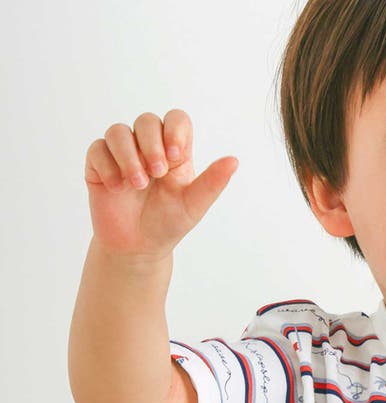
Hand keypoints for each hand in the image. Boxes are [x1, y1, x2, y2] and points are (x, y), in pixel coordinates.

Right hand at [84, 109, 238, 262]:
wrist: (139, 247)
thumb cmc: (168, 223)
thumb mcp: (194, 204)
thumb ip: (212, 182)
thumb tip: (234, 160)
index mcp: (175, 152)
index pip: (176, 120)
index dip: (175, 130)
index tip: (175, 155)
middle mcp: (148, 147)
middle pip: (147, 121)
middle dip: (151, 145)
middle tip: (157, 173)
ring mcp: (122, 153)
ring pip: (119, 132)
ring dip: (129, 156)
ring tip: (138, 184)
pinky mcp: (99, 164)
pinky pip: (98, 149)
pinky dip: (108, 166)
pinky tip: (117, 188)